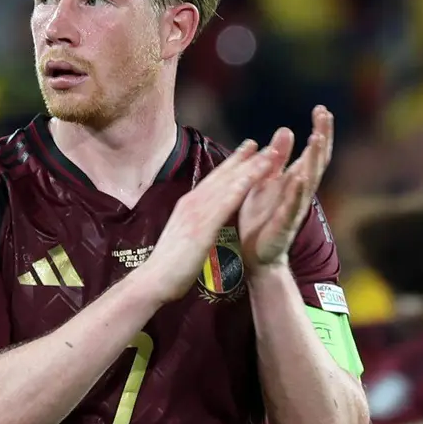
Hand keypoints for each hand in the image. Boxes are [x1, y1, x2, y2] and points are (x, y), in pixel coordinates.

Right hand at [140, 141, 277, 301]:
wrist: (153, 280)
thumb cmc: (168, 267)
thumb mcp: (182, 239)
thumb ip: (193, 226)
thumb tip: (199, 223)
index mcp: (188, 207)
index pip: (212, 182)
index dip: (229, 166)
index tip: (243, 153)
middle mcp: (192, 203)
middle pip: (222, 176)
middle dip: (241, 159)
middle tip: (258, 143)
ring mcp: (197, 212)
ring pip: (229, 183)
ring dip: (250, 166)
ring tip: (269, 153)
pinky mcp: (203, 225)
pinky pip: (227, 201)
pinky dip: (243, 185)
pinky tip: (256, 175)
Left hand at [239, 106, 334, 271]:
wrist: (254, 255)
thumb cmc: (260, 217)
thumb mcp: (266, 181)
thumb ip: (277, 158)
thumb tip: (287, 129)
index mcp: (294, 180)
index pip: (313, 152)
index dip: (320, 131)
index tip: (322, 109)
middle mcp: (299, 192)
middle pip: (317, 161)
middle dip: (321, 137)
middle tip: (324, 115)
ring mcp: (294, 208)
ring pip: (309, 180)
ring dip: (313, 159)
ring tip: (316, 138)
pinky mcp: (284, 225)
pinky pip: (292, 206)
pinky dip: (296, 191)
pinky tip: (299, 177)